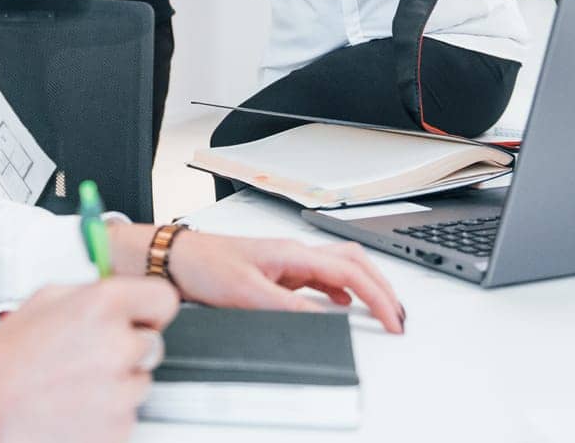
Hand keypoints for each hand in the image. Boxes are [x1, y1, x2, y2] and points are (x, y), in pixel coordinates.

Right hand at [0, 278, 179, 442]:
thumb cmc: (4, 360)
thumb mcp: (42, 301)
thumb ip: (91, 292)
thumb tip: (120, 293)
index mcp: (102, 305)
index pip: (164, 300)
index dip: (149, 311)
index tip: (138, 319)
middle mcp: (118, 345)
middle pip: (153, 344)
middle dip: (128, 348)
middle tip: (88, 355)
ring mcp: (120, 391)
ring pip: (140, 382)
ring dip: (116, 383)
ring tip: (73, 383)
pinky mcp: (118, 428)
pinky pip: (127, 415)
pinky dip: (107, 413)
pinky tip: (73, 405)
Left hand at [163, 230, 404, 334]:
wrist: (176, 258)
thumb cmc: (204, 266)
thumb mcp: (248, 293)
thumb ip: (289, 307)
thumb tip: (326, 319)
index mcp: (292, 254)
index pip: (351, 274)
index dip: (378, 298)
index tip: (393, 320)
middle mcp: (294, 253)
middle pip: (354, 264)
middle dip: (382, 288)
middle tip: (398, 316)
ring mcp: (287, 262)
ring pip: (340, 268)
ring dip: (365, 287)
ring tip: (381, 310)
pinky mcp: (278, 272)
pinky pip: (320, 278)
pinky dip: (341, 290)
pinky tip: (340, 304)